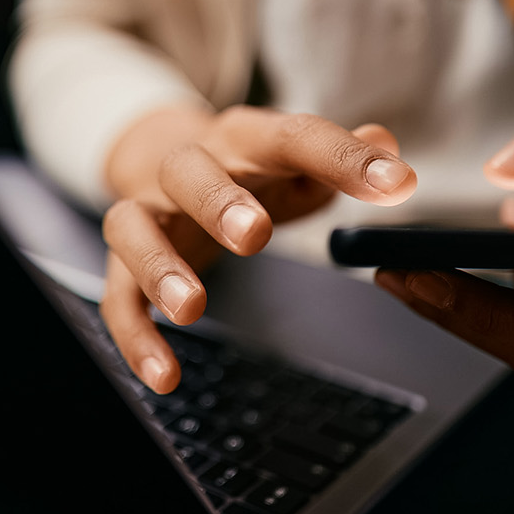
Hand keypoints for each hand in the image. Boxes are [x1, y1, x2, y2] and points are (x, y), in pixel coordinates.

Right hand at [101, 104, 416, 392]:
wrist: (158, 158)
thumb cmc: (245, 170)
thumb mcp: (294, 160)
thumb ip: (340, 156)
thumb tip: (386, 142)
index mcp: (243, 140)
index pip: (291, 137)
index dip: (343, 158)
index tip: (396, 185)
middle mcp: (187, 167)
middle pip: (191, 172)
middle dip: (221, 202)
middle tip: (257, 235)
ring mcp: (149, 212)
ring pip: (135, 227)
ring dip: (160, 266)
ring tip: (191, 309)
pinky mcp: (123, 262)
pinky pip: (117, 297)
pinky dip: (135, 337)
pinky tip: (164, 376)